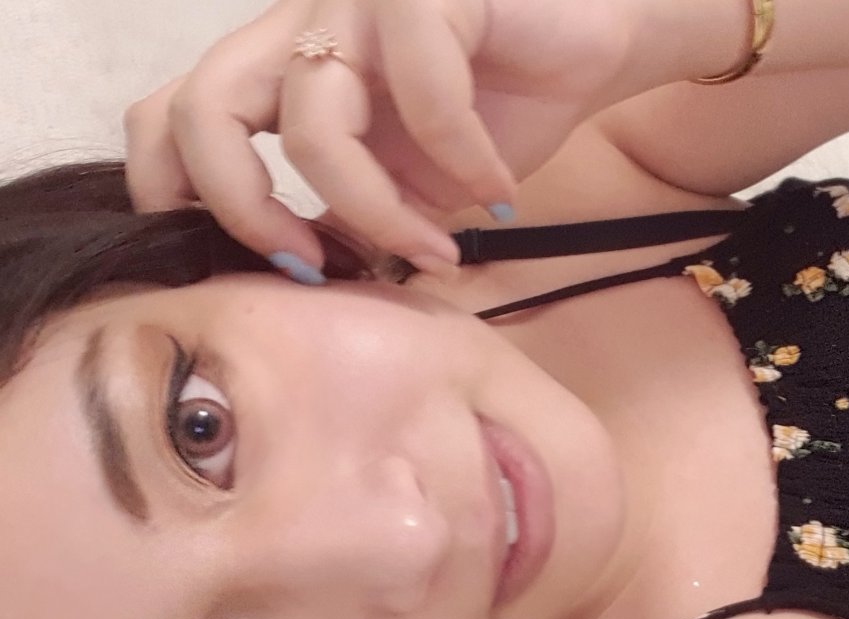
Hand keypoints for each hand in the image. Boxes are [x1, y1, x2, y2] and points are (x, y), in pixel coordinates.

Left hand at [126, 0, 641, 278]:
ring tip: (435, 251)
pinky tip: (502, 191)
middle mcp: (301, 29)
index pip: (171, 120)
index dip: (183, 198)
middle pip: (203, 111)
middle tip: (312, 267)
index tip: (260, 261)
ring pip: (315, 122)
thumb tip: (313, 280)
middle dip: (247, 210)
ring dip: (378, 210)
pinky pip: (423, 96)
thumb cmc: (504, 108)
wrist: (598, 46)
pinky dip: (465, 161)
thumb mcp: (414, 184)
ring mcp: (355, 3)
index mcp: (281, 70)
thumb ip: (356, 217)